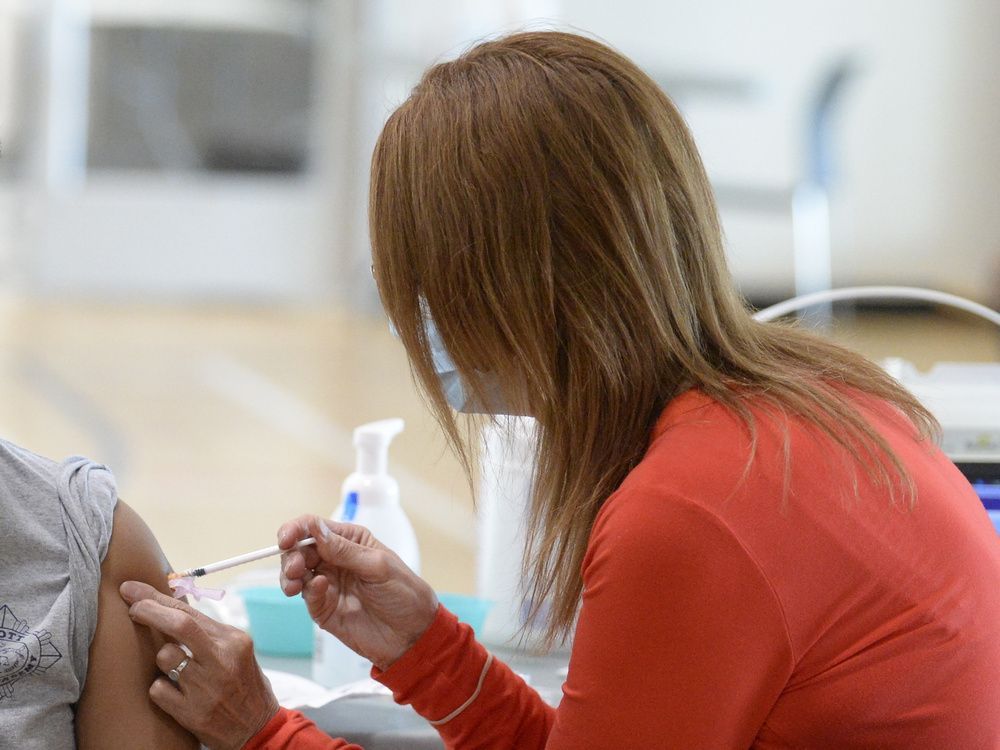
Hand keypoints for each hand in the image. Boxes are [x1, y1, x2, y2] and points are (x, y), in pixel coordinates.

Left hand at [120, 581, 279, 749]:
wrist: (257, 727)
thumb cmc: (242, 684)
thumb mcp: (236, 651)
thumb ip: (208, 632)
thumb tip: (168, 606)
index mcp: (233, 640)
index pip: (190, 611)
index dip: (157, 598)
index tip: (133, 590)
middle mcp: (222, 660)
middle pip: (178, 625)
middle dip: (148, 610)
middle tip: (131, 606)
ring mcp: (206, 687)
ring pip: (164, 657)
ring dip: (163, 660)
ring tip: (178, 670)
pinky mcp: (192, 713)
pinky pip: (158, 689)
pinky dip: (161, 688)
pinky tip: (177, 694)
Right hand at [278, 516, 438, 669]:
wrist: (411, 635)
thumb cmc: (404, 594)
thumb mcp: (378, 566)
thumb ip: (345, 550)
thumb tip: (315, 529)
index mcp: (350, 541)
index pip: (314, 527)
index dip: (296, 530)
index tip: (286, 539)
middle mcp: (335, 559)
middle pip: (300, 550)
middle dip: (292, 555)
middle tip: (296, 568)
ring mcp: (328, 584)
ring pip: (296, 573)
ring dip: (290, 575)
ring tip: (297, 581)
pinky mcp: (324, 608)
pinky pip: (307, 596)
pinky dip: (307, 591)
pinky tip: (319, 590)